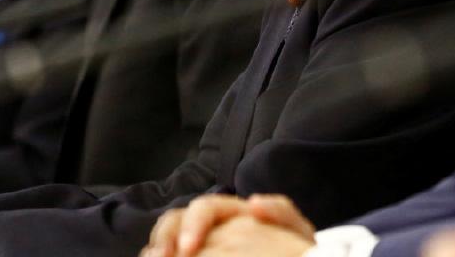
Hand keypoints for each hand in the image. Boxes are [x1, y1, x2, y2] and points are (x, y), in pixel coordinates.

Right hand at [143, 194, 315, 256]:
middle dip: (166, 239)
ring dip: (158, 248)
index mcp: (232, 213)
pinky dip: (160, 256)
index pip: (203, 210)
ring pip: (167, 238)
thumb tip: (253, 202)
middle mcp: (211, 224)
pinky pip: (170, 253)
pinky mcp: (196, 255)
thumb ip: (280, 213)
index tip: (188, 248)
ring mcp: (201, 241)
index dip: (192, 225)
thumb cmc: (296, 251)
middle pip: (176, 221)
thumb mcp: (296, 233)